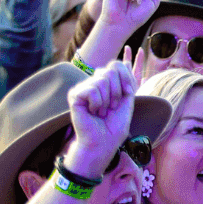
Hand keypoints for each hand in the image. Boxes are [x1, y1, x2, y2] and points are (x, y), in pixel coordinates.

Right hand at [63, 61, 137, 177]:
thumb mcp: (127, 99)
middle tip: (111, 107)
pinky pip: (92, 89)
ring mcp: (83, 88)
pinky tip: (92, 112)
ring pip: (102, 79)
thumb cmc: (115, 125)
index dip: (127, 79)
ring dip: (107, 100)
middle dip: (118, 91)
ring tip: (101, 112)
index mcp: (106, 83)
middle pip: (111, 69)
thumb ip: (126, 80)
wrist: (104, 142)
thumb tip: (124, 60)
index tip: (127, 95)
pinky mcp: (74, 95)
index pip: (117, 65)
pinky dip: (97, 103)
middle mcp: (93, 82)